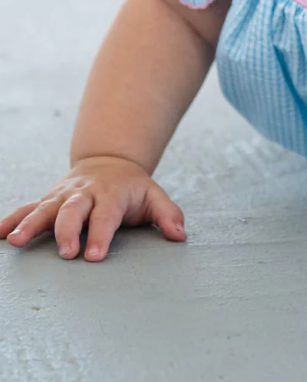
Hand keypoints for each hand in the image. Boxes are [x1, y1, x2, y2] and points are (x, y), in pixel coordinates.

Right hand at [0, 154, 185, 261]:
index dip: (101, 235)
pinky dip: (12, 218)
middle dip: (68, 231)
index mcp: (111, 194)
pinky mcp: (48, 200)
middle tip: (65, 253)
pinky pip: (27, 207)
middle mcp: (84, 193)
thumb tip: (179, 235)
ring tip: (15, 241)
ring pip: (44, 208)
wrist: (109, 161)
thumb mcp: (154, 196)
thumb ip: (168, 214)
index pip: (106, 215)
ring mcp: (63, 196)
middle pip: (73, 210)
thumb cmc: (132, 188)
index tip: (94, 256)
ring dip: (30, 224)